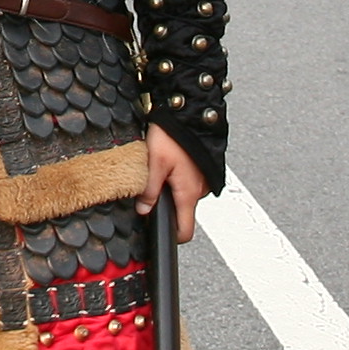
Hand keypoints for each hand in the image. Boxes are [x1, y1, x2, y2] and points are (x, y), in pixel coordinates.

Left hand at [134, 126, 209, 243]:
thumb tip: (143, 209)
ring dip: (173, 189)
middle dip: (167, 205)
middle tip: (151, 190)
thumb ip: (149, 190)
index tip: (158, 232)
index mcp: (188, 193)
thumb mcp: (154, 164)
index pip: (185, 231)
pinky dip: (179, 178)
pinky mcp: (205, 170)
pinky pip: (190, 182)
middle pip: (183, 212)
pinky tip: (171, 164)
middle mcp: (200, 190)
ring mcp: (204, 180)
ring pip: (185, 195)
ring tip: (160, 171)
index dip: (171, 236)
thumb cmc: (173, 136)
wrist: (190, 113)